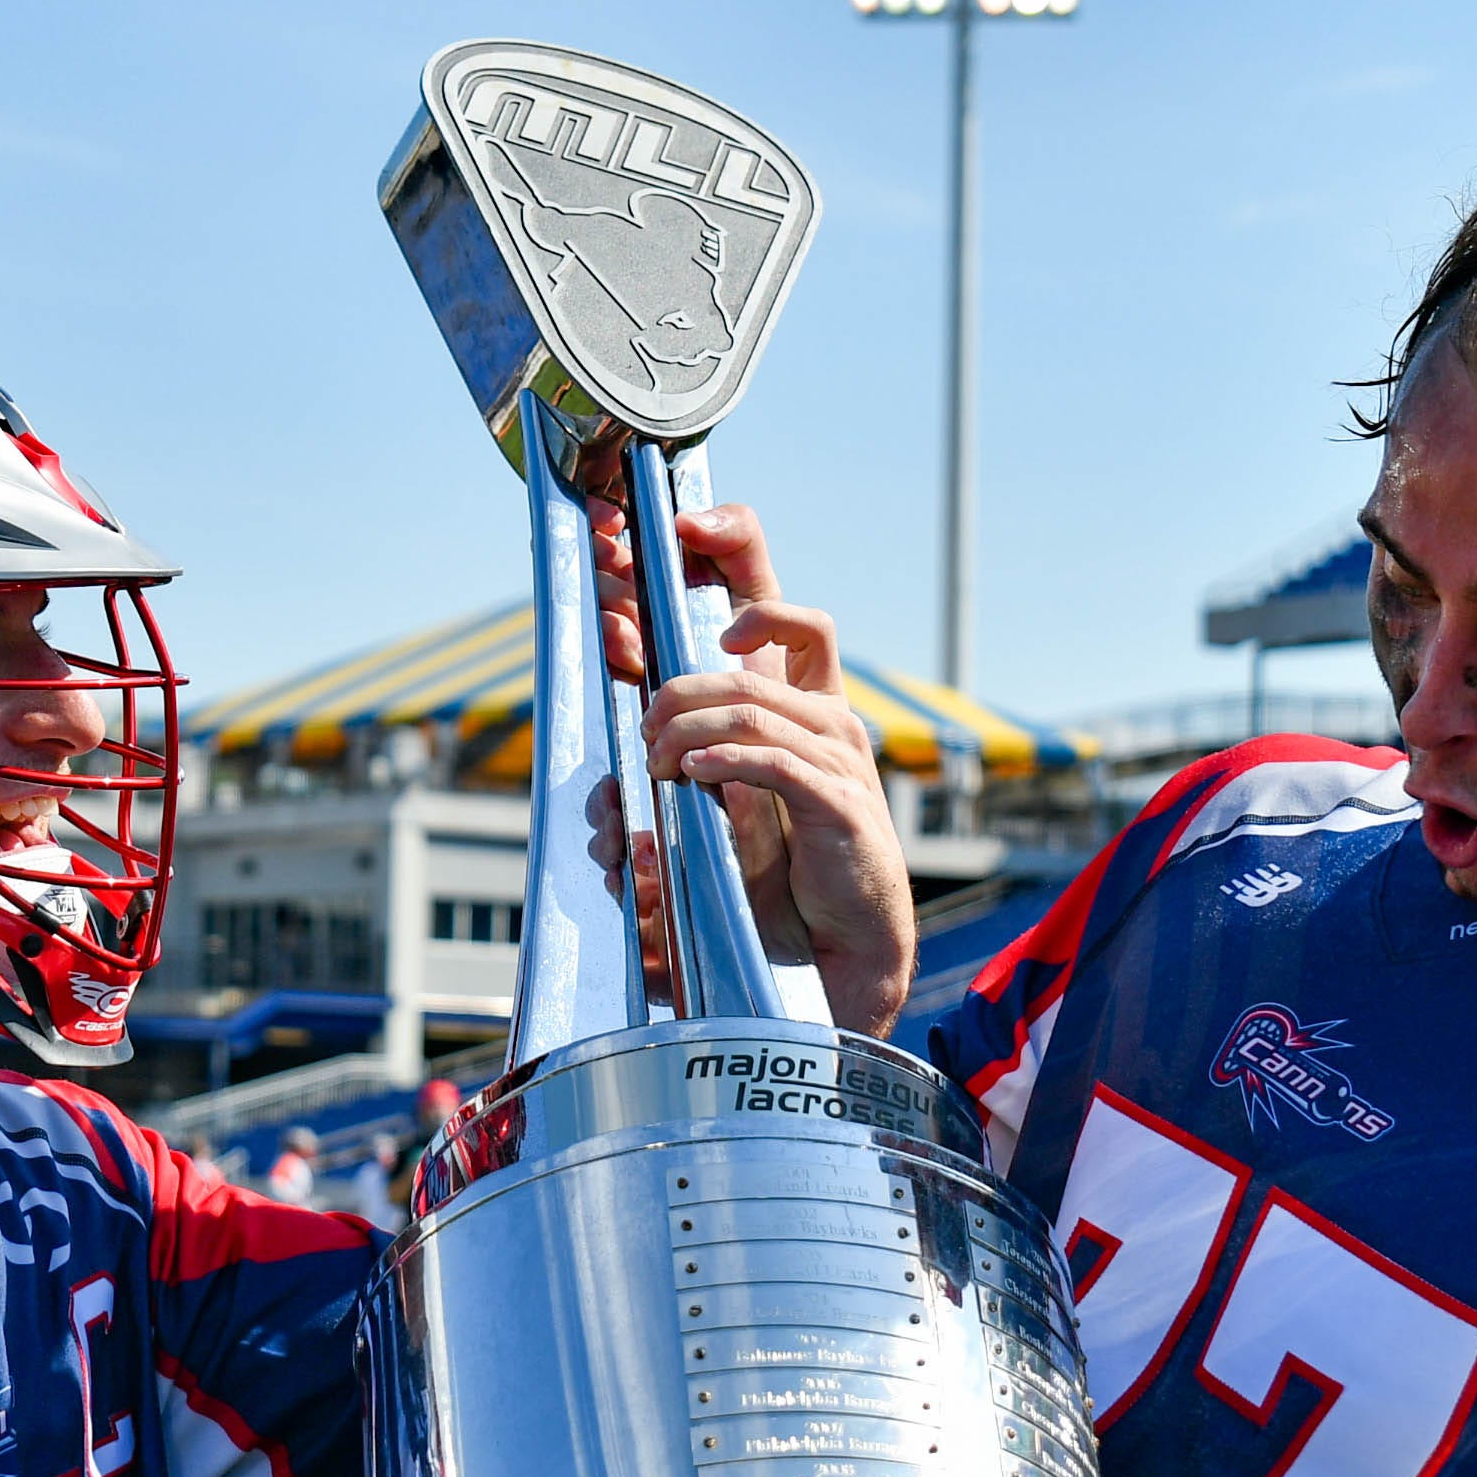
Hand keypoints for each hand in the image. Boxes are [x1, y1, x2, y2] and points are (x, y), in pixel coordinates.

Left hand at [587, 496, 915, 1033]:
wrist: (840, 944)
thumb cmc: (785, 868)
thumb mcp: (735, 792)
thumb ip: (697, 741)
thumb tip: (635, 697)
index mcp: (809, 705)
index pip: (790, 613)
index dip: (744, 564)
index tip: (685, 532)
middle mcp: (831, 718)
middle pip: (747, 659)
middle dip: (677, 681)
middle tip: (640, 723)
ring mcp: (839, 758)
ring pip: (751, 706)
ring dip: (686, 728)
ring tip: (656, 763)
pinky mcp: (839, 805)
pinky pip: (776, 762)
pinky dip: (726, 761)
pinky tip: (693, 775)